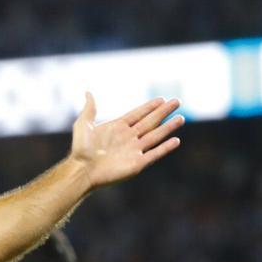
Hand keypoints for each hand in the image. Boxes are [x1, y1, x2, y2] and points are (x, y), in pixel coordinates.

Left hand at [69, 92, 183, 188]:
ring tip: (181, 118)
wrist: (81, 170)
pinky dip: (165, 148)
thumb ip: (90, 108)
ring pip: (155, 136)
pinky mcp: (137, 164)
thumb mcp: (83, 124)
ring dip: (168, 127)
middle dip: (163, 112)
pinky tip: (176, 140)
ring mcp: (133, 150)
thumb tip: (88, 92)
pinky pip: (154, 154)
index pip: (138, 114)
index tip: (161, 99)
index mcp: (118, 127)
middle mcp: (128, 137)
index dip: (149, 106)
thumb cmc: (80, 148)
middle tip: (177, 101)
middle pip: (150, 122)